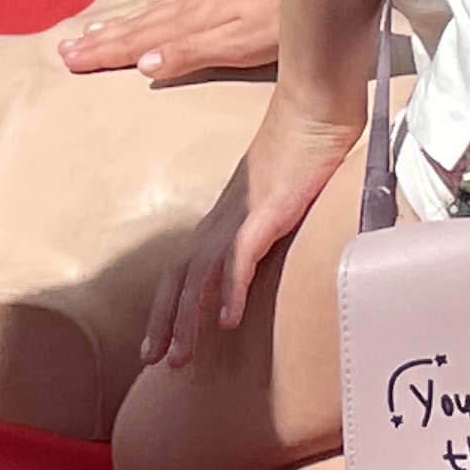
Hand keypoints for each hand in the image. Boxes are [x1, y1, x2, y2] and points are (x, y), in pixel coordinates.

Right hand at [54, 0, 279, 82]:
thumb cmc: (284, 17)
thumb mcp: (239, 44)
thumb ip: (192, 52)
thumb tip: (144, 65)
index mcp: (192, 22)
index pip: (139, 41)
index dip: (105, 52)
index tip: (69, 60)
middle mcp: (193, 6)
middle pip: (139, 25)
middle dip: (103, 39)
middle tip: (65, 49)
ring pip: (154, 11)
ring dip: (122, 23)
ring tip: (92, 29)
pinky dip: (154, 7)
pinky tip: (151, 9)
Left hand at [140, 80, 362, 367]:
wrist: (315, 107)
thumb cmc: (306, 146)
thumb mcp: (283, 195)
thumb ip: (273, 222)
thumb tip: (274, 245)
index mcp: (225, 215)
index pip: (184, 266)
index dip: (168, 304)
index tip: (159, 341)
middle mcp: (223, 218)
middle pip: (178, 276)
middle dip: (164, 321)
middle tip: (154, 361)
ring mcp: (241, 214)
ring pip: (200, 276)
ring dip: (187, 319)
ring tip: (180, 358)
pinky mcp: (265, 212)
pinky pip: (240, 258)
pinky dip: (230, 291)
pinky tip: (227, 322)